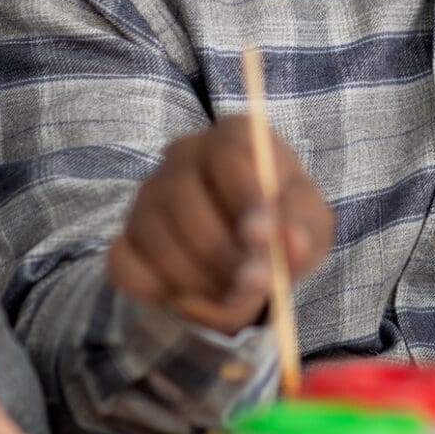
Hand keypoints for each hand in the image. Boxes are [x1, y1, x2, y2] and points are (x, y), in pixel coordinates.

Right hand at [107, 117, 334, 335]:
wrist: (250, 254)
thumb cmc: (283, 224)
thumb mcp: (309, 224)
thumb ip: (303, 230)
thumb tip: (292, 243)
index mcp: (233, 137)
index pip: (228, 153)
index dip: (244, 196)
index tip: (261, 238)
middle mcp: (183, 156)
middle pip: (183, 196)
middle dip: (221, 250)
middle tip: (252, 284)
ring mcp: (147, 196)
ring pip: (155, 236)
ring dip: (198, 277)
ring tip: (234, 297)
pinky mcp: (126, 238)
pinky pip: (125, 265)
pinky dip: (158, 290)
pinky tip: (194, 296)